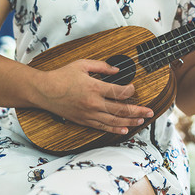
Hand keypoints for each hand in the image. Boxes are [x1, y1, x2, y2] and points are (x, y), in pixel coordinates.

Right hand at [33, 59, 153, 133]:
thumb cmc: (62, 76)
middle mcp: (93, 103)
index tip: (134, 87)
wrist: (44, 91)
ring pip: (114, 121)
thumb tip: (117, 70)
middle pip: (121, 109)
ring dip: (130, 121)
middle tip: (150, 111)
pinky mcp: (84, 120)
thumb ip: (102, 66)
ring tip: (142, 120)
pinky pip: (102, 127)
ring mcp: (89, 114)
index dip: (130, 90)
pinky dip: (115, 129)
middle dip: (138, 111)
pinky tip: (125, 130)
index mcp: (94, 87)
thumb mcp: (82, 64)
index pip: (119, 92)